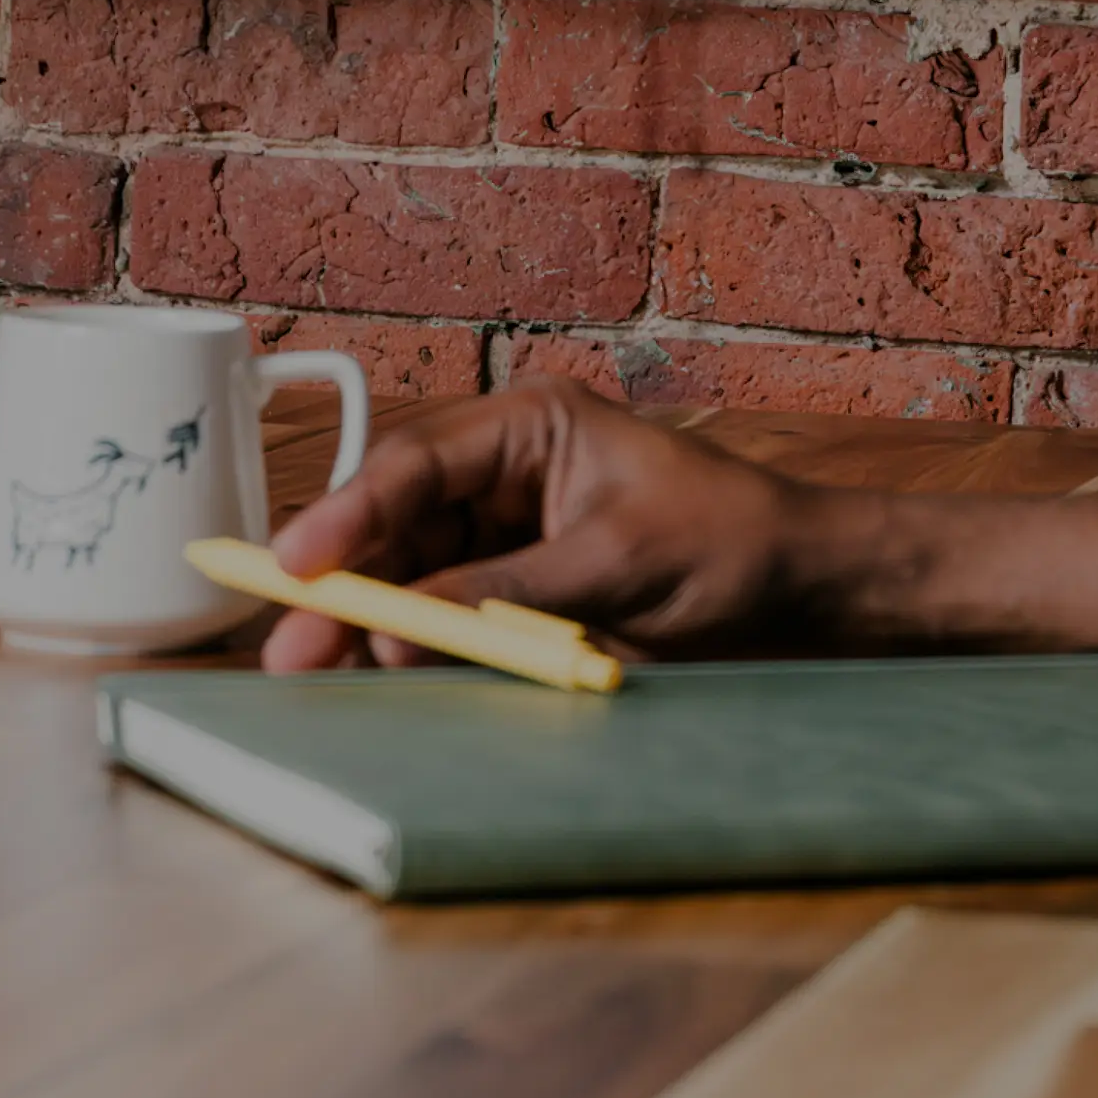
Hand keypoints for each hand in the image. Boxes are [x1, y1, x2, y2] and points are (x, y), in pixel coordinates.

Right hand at [262, 376, 881, 670]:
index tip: (294, 567)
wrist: (806, 585)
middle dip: (342, 584)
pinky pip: (450, 611)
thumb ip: (501, 595)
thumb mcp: (614, 565)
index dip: (345, 517)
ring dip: (369, 620)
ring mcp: (510, 528)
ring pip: (412, 571)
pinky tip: (379, 672)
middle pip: (396, 523)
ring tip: (317, 670)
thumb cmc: (730, 543)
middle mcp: (506, 469)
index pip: (414, 466)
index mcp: (529, 424)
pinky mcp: (521, 585)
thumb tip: (399, 627)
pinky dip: (418, 643)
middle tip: (292, 647)